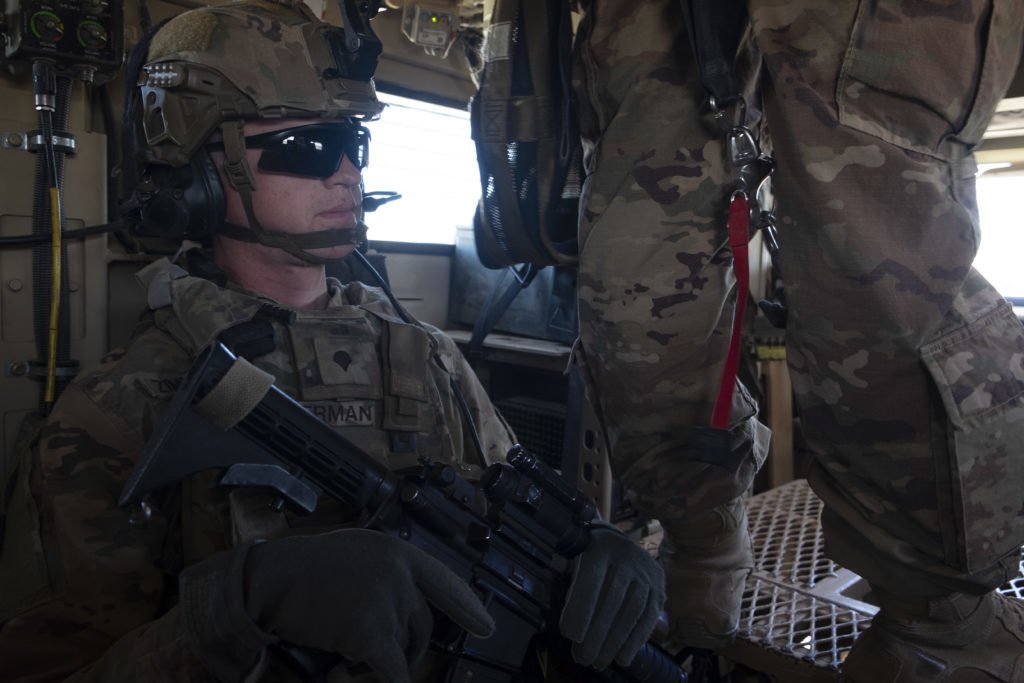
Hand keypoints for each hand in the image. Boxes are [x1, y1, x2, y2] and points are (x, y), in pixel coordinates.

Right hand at [244, 529, 493, 682]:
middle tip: (384, 657)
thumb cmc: (302, 570)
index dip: (467, 607)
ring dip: (382, 660)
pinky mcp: (371, 632)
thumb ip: (383, 574)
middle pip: (421, 622)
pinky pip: (393, 671)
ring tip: (349, 657)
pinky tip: (377, 676)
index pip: (443, 581)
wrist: (270, 580)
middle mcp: (399, 572)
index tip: (486, 627)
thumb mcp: (353, 553)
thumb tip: (403, 607)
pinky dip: (392, 680)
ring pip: (403, 647)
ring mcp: (387, 601)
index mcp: (396, 551)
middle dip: (407, 646)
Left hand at [559, 525, 665, 669]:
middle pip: (612, 598)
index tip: (571, 636)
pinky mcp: (659, 585)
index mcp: (599, 548)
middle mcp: (626, 557)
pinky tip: (623, 656)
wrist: (618, 541)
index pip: (591, 580)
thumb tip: (573, 632)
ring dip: (616, 641)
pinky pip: (650, 615)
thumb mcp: (576, 563)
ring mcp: (645, 570)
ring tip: (601, 661)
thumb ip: (575, 592)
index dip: (581, 608)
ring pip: (633, 609)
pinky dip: (636, 639)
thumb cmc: (590, 559)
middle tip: (583, 658)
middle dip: (597, 634)